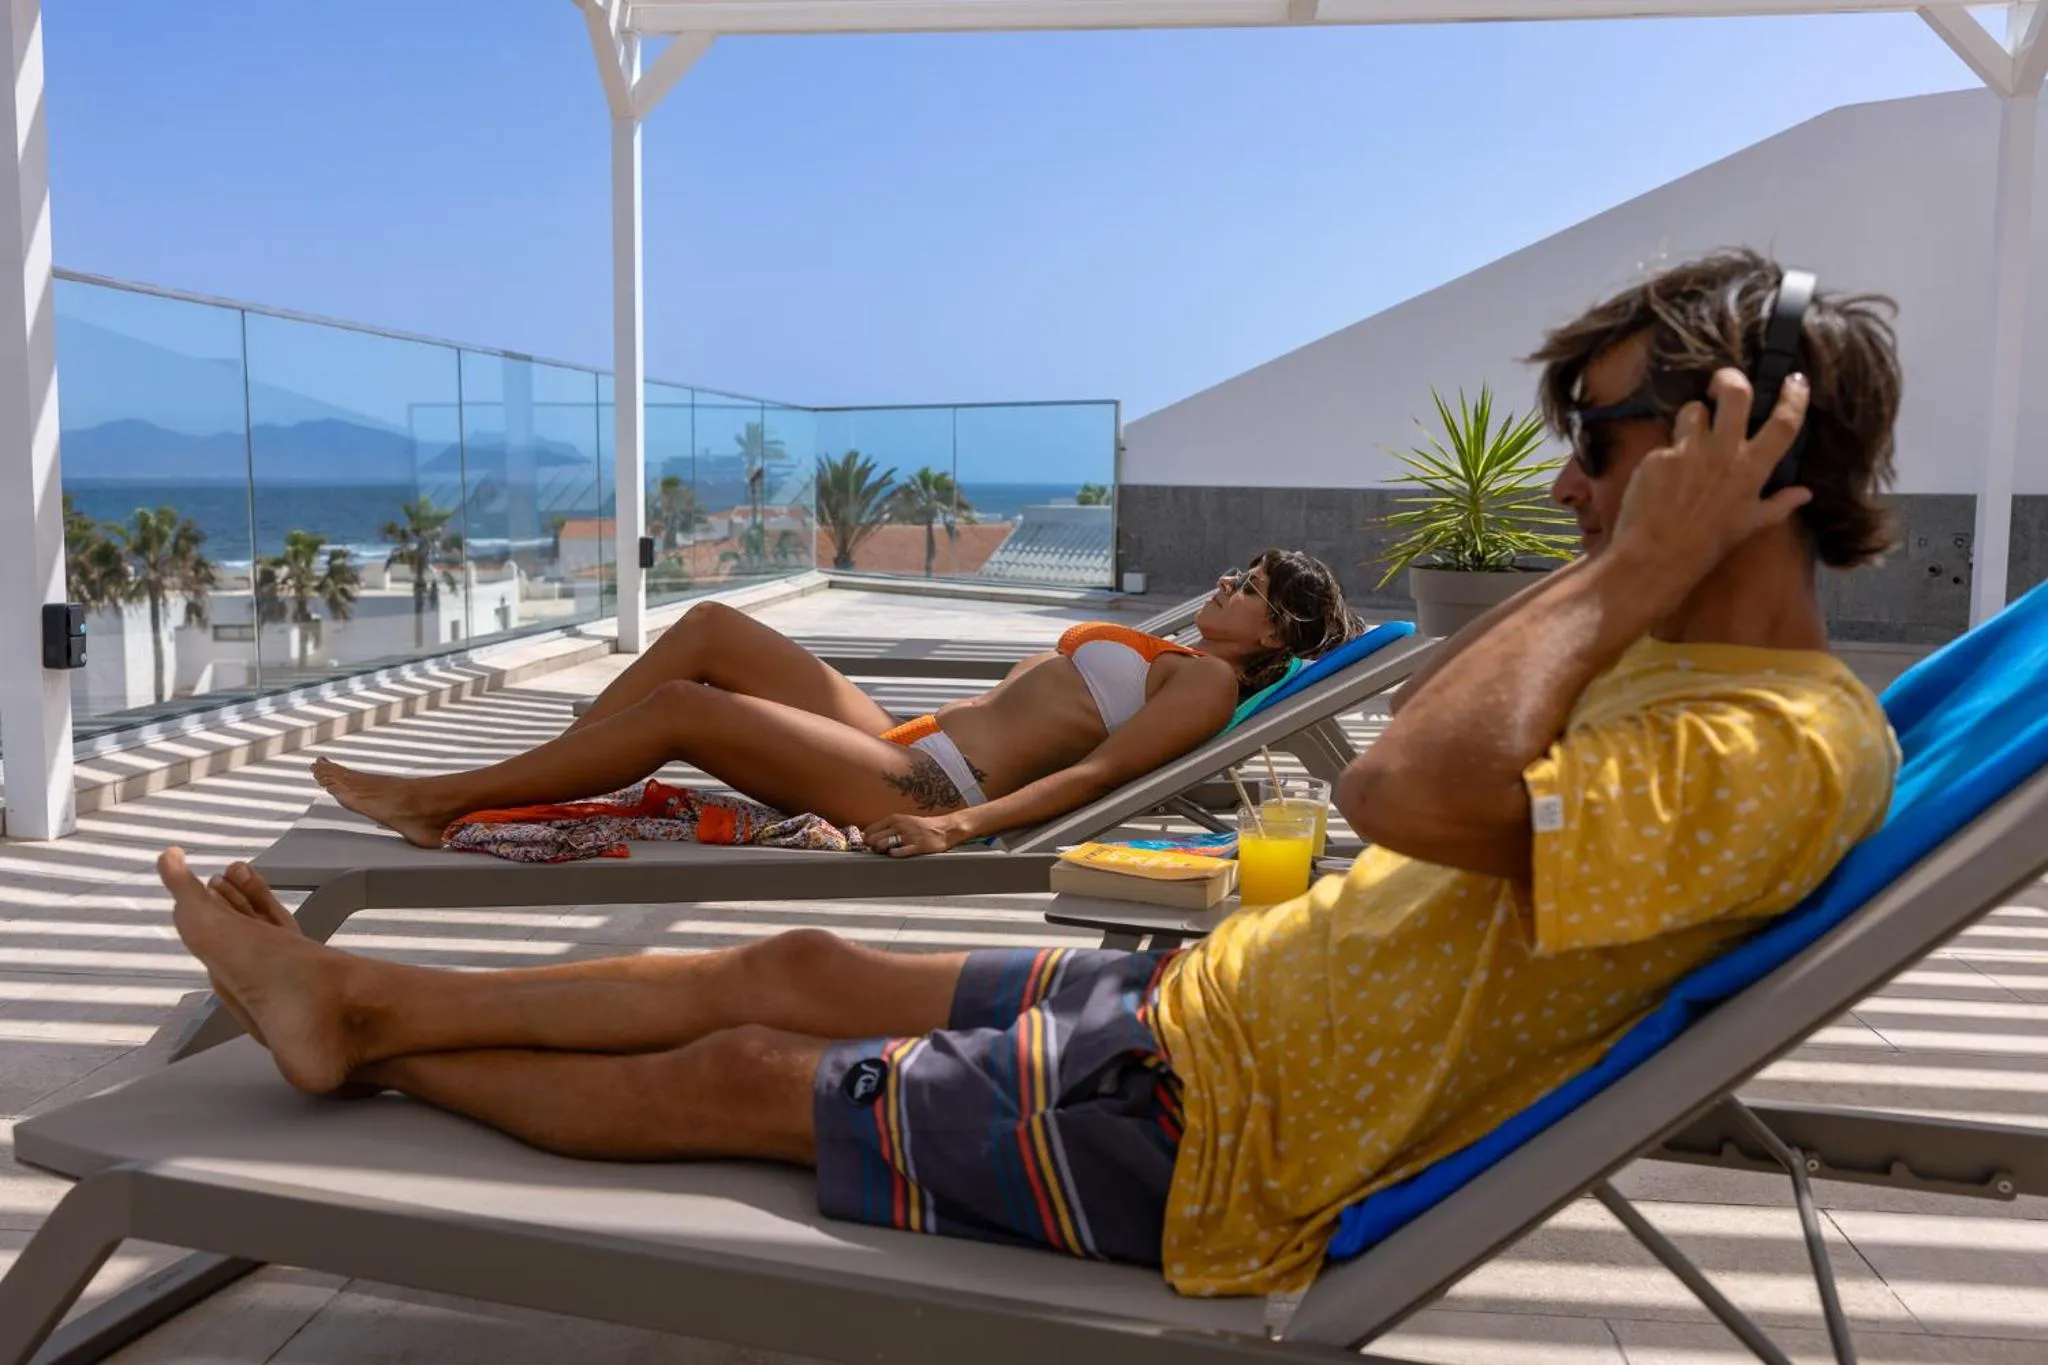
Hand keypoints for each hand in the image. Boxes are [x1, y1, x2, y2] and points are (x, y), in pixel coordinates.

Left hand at [858, 812, 964, 857]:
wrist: (943, 829)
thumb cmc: (921, 827)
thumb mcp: (903, 821)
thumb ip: (887, 828)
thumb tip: (868, 836)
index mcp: (894, 819)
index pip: (870, 829)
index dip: (866, 838)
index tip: (866, 844)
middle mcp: (899, 826)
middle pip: (873, 838)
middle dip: (871, 846)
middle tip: (876, 850)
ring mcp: (907, 836)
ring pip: (882, 845)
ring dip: (880, 851)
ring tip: (885, 852)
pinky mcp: (916, 846)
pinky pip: (898, 852)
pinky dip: (893, 854)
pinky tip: (895, 854)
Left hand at [1609, 366, 1812, 594]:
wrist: (1658, 555)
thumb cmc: (1709, 542)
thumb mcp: (1751, 525)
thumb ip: (1779, 504)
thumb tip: (1806, 492)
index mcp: (1752, 468)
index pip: (1783, 423)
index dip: (1794, 397)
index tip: (1796, 380)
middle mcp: (1724, 452)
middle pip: (1736, 393)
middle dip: (1730, 378)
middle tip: (1721, 383)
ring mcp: (1689, 451)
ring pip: (1693, 410)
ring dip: (1693, 418)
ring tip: (1688, 440)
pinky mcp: (1659, 455)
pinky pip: (1666, 442)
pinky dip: (1667, 455)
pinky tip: (1663, 478)